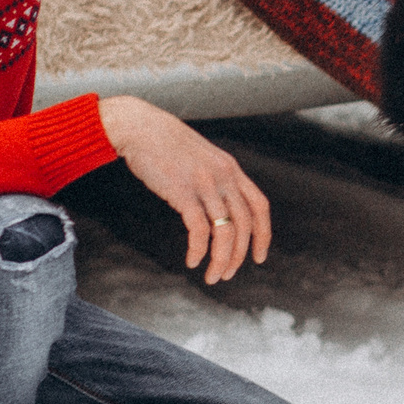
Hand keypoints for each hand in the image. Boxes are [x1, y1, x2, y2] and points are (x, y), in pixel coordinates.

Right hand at [97, 96, 270, 283]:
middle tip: (228, 274)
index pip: (259, 206)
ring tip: (212, 276)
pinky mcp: (182, 192)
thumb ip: (215, 178)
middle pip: (245, 225)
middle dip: (238, 256)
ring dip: (221, 260)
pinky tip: (192, 261)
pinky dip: (198, 251)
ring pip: (225, 232)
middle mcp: (224, 176)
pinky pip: (199, 230)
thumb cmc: (166, 145)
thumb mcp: (202, 158)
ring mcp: (205, 184)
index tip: (258, 257)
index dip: (263, 235)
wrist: (139, 127)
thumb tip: (220, 206)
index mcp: (231, 169)